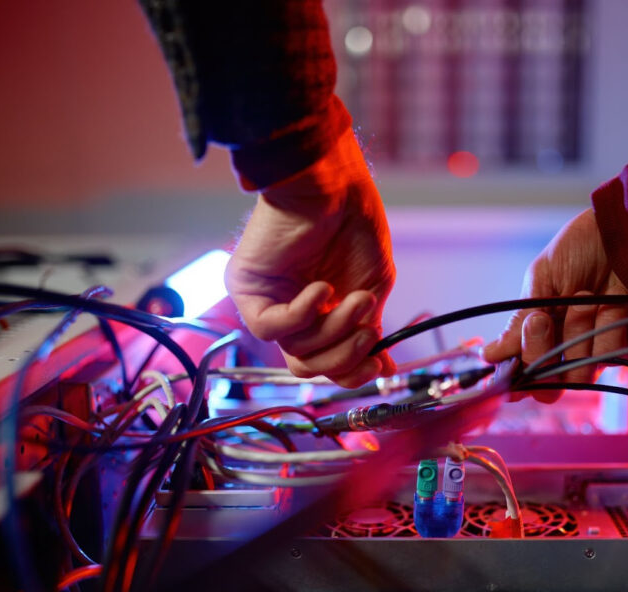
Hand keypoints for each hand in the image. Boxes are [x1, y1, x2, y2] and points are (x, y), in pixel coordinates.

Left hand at [226, 129, 395, 387]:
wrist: (334, 183)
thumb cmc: (353, 224)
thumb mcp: (372, 288)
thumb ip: (370, 331)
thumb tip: (382, 369)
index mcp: (318, 315)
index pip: (326, 364)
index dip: (352, 371)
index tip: (380, 363)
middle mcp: (289, 313)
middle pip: (307, 367)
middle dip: (344, 356)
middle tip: (368, 330)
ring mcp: (266, 302)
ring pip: (294, 350)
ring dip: (334, 328)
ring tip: (354, 297)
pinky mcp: (245, 288)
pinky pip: (269, 328)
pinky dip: (303, 313)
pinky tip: (321, 287)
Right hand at [482, 209, 627, 401]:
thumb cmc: (583, 246)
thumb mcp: (543, 278)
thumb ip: (519, 321)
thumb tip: (489, 356)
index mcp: (542, 330)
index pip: (524, 372)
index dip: (515, 378)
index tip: (509, 367)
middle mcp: (569, 345)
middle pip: (549, 386)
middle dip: (542, 353)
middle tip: (543, 321)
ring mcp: (600, 347)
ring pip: (580, 373)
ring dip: (578, 334)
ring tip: (586, 297)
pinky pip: (614, 359)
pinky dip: (610, 331)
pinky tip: (615, 303)